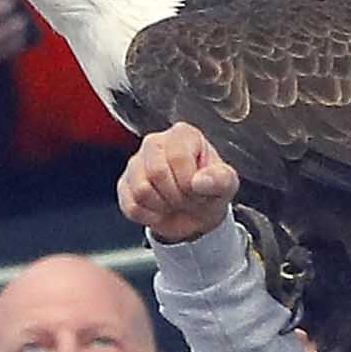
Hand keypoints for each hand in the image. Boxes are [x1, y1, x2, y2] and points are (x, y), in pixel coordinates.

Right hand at [117, 123, 237, 243]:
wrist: (196, 213)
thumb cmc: (209, 190)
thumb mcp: (226, 185)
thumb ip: (220, 179)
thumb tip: (200, 182)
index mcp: (182, 135)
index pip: (178, 157)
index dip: (190, 183)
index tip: (198, 189)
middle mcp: (156, 142)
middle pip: (156, 172)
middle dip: (176, 196)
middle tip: (187, 199)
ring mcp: (136, 163)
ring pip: (141, 190)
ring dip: (163, 207)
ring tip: (174, 202)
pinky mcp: (124, 185)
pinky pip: (131, 206)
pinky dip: (150, 217)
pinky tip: (160, 209)